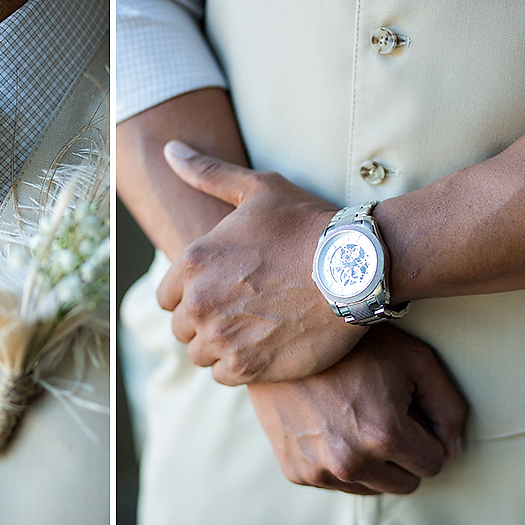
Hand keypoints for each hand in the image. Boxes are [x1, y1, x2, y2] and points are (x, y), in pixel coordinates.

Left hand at [157, 140, 362, 383]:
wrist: (357, 265)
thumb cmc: (308, 223)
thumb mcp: (257, 188)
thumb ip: (207, 172)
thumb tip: (170, 149)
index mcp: (192, 261)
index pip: (167, 297)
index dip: (191, 296)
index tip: (220, 293)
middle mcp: (199, 301)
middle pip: (183, 328)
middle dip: (205, 322)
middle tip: (241, 313)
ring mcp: (222, 336)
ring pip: (201, 354)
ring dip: (221, 346)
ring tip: (254, 331)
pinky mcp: (248, 365)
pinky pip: (223, 375)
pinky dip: (239, 366)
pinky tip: (264, 348)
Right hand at [247, 325, 466, 494]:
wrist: (284, 339)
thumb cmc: (353, 344)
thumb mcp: (416, 360)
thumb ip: (449, 408)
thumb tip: (453, 453)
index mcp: (384, 435)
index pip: (433, 464)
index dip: (425, 436)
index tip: (408, 413)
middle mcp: (351, 461)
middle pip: (404, 484)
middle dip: (401, 455)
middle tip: (379, 415)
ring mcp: (319, 469)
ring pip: (370, 487)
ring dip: (370, 463)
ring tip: (351, 418)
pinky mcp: (296, 471)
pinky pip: (335, 483)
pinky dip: (337, 462)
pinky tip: (326, 426)